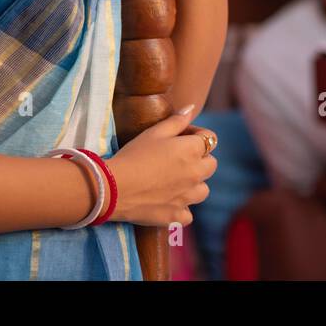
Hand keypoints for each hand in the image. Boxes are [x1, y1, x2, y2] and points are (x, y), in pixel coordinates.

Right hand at [102, 109, 216, 226]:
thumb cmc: (133, 155)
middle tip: (176, 160)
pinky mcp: (176, 216)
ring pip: (203, 190)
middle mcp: (195, 174)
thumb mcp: (154, 132)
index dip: (195, 135)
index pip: (209, 139)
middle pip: (211, 165)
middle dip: (199, 160)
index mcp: (192, 150)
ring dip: (193, 185)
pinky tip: (168, 203)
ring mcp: (187, 197)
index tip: (180, 138)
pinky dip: (181, 210)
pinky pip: (188, 214)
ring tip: (174, 182)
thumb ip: (177, 120)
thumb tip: (191, 108)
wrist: (114, 188)